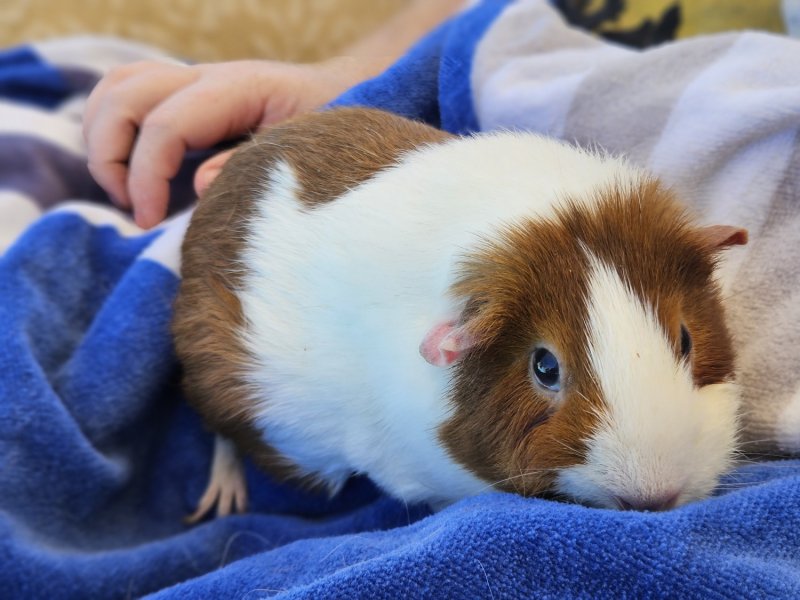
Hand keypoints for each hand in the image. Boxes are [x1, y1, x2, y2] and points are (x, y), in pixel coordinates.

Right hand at [83, 58, 369, 227]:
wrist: (349, 97)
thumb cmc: (332, 130)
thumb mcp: (304, 154)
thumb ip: (252, 168)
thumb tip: (197, 185)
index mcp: (238, 89)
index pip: (165, 124)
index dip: (145, 176)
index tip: (148, 222)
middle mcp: (208, 77)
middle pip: (125, 94)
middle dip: (111, 154)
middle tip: (132, 208)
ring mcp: (195, 82)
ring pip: (118, 86)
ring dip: (103, 137)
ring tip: (123, 190)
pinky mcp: (189, 96)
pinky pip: (130, 94)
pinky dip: (112, 127)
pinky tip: (130, 170)